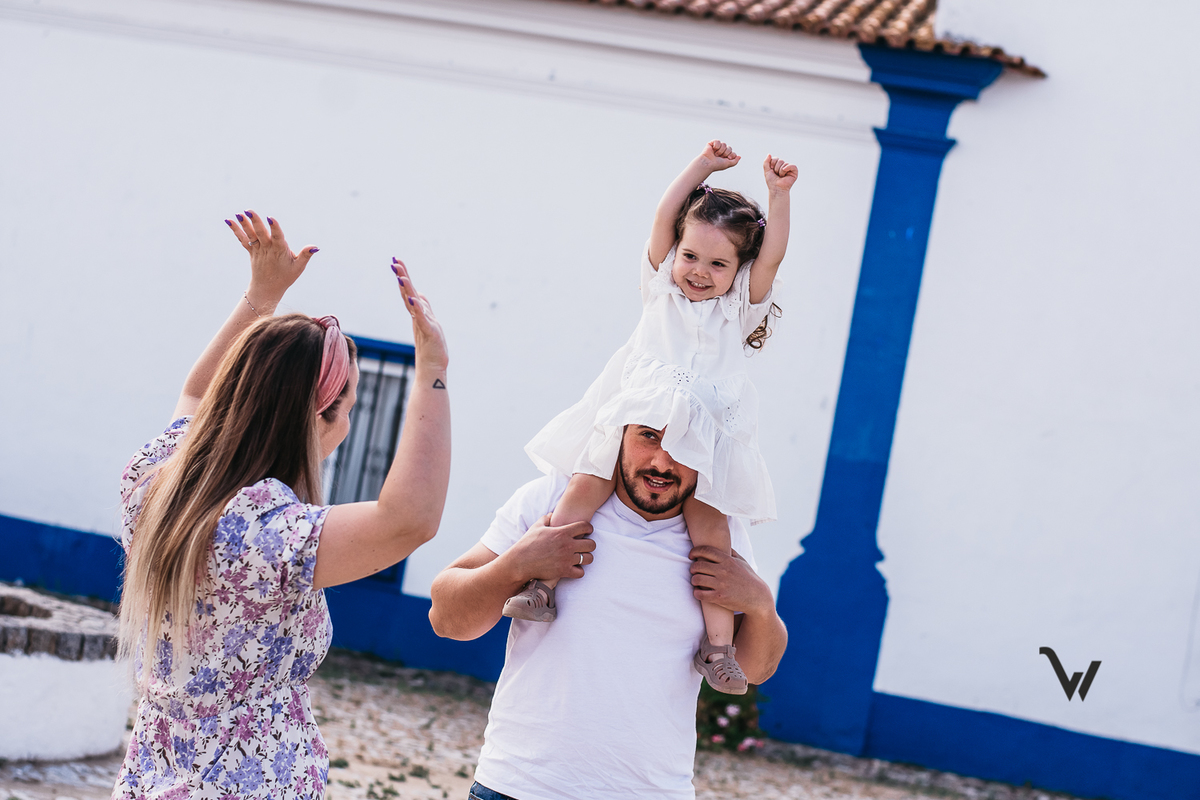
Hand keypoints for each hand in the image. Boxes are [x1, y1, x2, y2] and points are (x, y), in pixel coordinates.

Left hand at [227, 211, 317, 303]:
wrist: (267, 289)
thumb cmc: (285, 277)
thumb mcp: (298, 267)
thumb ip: (306, 255)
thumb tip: (315, 247)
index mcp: (279, 251)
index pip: (277, 237)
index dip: (274, 228)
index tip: (270, 218)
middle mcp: (267, 249)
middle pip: (260, 233)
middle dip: (255, 222)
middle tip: (249, 211)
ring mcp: (258, 250)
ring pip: (250, 235)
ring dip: (244, 224)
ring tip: (238, 213)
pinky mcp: (251, 251)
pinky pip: (242, 239)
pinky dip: (235, 230)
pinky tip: (229, 220)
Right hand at [391, 259, 448, 373]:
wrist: (432, 368)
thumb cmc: (431, 348)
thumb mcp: (428, 322)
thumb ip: (422, 309)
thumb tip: (417, 295)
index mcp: (417, 313)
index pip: (408, 291)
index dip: (403, 276)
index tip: (397, 261)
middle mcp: (418, 316)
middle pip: (407, 293)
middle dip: (402, 276)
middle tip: (394, 262)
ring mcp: (422, 324)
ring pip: (413, 303)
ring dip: (407, 290)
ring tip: (401, 276)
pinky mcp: (428, 333)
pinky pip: (421, 318)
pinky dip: (417, 309)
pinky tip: (413, 299)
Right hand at [507, 514, 594, 582]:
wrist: (520, 562)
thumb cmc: (527, 543)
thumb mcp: (536, 527)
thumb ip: (546, 518)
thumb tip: (552, 514)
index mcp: (562, 532)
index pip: (585, 526)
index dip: (589, 528)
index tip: (587, 531)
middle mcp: (567, 545)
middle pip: (592, 544)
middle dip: (590, 544)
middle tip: (585, 546)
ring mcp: (566, 559)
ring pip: (589, 558)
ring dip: (586, 558)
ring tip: (581, 557)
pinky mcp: (563, 571)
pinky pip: (581, 572)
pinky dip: (579, 571)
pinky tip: (574, 568)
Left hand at [690, 546, 772, 615]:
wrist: (757, 597)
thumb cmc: (748, 578)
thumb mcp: (742, 562)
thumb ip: (731, 552)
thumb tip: (723, 543)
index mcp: (728, 560)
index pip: (706, 551)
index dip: (695, 551)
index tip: (691, 555)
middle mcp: (724, 571)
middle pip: (698, 565)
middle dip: (692, 568)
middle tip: (693, 570)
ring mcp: (721, 584)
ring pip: (697, 579)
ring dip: (693, 580)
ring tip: (695, 581)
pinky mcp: (720, 597)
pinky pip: (700, 594)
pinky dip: (696, 593)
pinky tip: (698, 592)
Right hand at [699, 139, 740, 172]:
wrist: (708, 163)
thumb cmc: (716, 165)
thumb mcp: (728, 164)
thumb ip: (735, 161)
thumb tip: (739, 156)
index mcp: (725, 157)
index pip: (733, 152)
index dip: (731, 155)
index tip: (728, 158)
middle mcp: (721, 151)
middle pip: (729, 148)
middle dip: (726, 153)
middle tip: (720, 157)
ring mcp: (716, 147)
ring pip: (724, 144)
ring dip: (721, 150)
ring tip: (716, 154)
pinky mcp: (711, 143)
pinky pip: (718, 141)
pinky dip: (716, 145)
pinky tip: (713, 149)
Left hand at [763, 154, 797, 192]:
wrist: (776, 189)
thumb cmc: (771, 182)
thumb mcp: (766, 171)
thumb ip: (766, 162)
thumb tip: (769, 154)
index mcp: (778, 165)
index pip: (775, 159)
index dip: (772, 164)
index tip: (771, 171)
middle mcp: (784, 166)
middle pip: (780, 161)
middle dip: (776, 168)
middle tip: (777, 175)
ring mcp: (789, 169)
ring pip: (784, 164)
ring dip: (780, 171)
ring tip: (781, 177)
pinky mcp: (794, 172)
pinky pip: (792, 165)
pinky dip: (788, 168)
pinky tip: (785, 172)